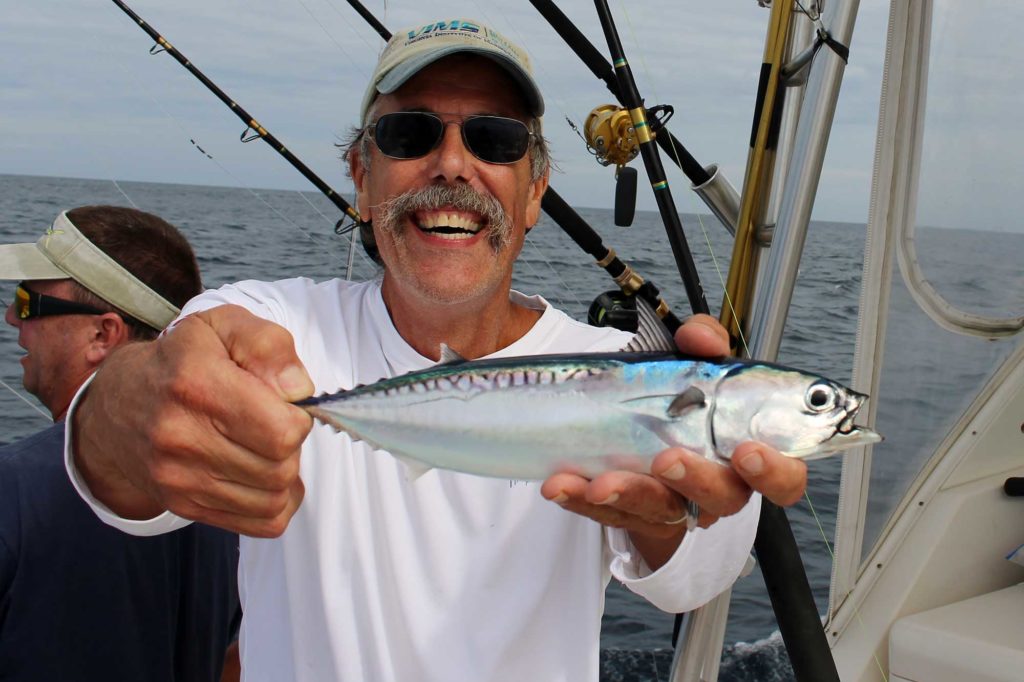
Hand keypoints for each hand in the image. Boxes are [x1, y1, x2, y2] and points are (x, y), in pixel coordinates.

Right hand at [72, 304, 314, 536]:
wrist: (117, 404)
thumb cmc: (182, 361)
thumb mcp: (222, 326)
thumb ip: (268, 346)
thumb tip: (299, 391)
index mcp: (197, 384)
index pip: (282, 431)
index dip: (298, 418)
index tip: (283, 404)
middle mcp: (181, 437)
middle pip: (281, 468)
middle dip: (292, 446)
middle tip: (273, 425)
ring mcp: (178, 478)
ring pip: (274, 499)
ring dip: (284, 474)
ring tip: (264, 447)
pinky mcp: (183, 505)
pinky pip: (261, 523)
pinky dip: (275, 502)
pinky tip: (262, 475)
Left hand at [540, 314, 807, 567]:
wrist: (642, 435)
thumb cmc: (685, 401)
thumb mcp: (695, 365)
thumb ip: (704, 344)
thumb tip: (700, 337)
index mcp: (747, 457)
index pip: (785, 479)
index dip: (775, 472)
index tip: (748, 452)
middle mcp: (717, 490)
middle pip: (722, 500)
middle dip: (695, 481)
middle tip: (667, 459)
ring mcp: (673, 508)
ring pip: (659, 512)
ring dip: (629, 495)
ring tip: (600, 481)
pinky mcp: (630, 516)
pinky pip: (608, 515)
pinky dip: (581, 499)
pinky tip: (560, 483)